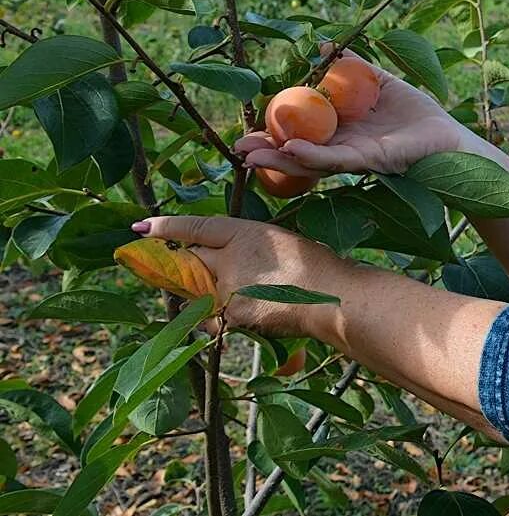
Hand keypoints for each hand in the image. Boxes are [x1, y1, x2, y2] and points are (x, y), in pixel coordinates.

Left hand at [134, 215, 348, 337]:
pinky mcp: (231, 315)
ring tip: (236, 293)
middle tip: (194, 269)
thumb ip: (247, 248)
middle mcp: (229, 257)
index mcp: (245, 232)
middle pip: (191, 260)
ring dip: (203, 293)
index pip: (197, 227)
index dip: (167, 227)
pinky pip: (208, 318)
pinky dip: (213, 318)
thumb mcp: (280, 241)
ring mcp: (227, 288)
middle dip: (188, 265)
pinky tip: (234, 315)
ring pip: (197, 290)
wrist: (331, 297)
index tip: (141, 228)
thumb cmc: (316, 265)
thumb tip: (224, 261)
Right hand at [237, 42, 462, 176]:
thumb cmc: (417, 114)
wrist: (450, 136)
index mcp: (341, 131)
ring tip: (249, 155)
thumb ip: (352, 67)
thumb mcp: (379, 82)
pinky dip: (313, 155)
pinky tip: (291, 148)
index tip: (246, 127)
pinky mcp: (370, 161)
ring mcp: (353, 157)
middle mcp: (342, 147)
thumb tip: (321, 45)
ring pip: (309, 161)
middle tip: (236, 148)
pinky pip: (337, 159)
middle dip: (267, 151)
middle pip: (297, 151)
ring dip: (279, 158)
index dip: (273, 130)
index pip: (300, 132)